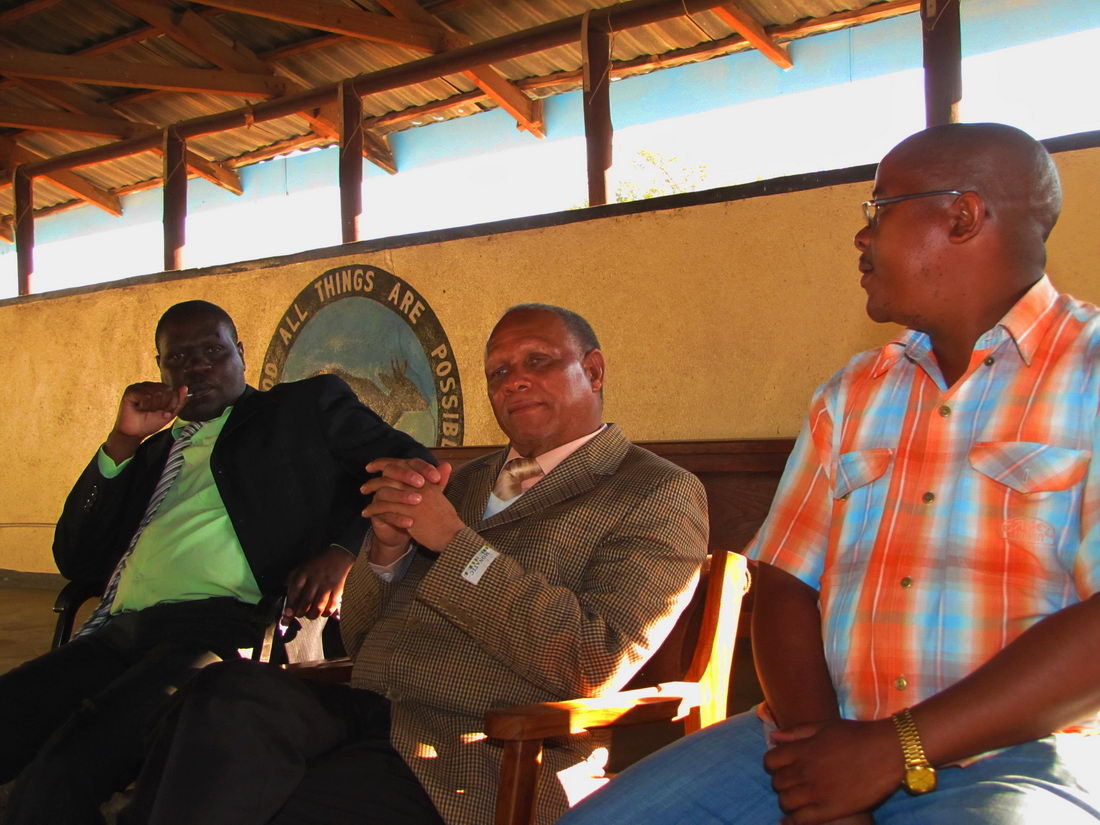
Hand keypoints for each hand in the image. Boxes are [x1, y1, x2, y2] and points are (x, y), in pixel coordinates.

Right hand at [105, 382, 187, 461]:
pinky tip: (139, 408)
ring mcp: (140, 386)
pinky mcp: (131, 390)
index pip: (173, 391)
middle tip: (153, 411)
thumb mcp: (169, 413)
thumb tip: (184, 387)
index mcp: (160, 389)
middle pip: (166, 391)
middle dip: (162, 406)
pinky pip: (145, 395)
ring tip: (146, 410)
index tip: (163, 412)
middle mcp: (150, 385)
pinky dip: (145, 405)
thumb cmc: (150, 422)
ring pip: (156, 393)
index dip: (170, 404)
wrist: (134, 432)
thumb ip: (179, 401)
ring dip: (153, 406)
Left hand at [284, 544, 353, 619]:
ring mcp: (327, 586)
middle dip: (300, 612)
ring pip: (318, 607)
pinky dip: (326, 612)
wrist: (338, 556)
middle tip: (299, 614)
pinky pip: (332, 606)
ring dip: (312, 615)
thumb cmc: (317, 563)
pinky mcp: (337, 590)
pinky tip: (323, 612)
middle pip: (306, 602)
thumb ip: (291, 578)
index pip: (295, 591)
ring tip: (310, 615)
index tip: (287, 613)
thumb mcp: (301, 567)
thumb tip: (284, 590)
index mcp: (304, 573)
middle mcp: (315, 580)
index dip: (290, 604)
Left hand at [361, 461, 463, 551]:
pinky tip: (366, 513)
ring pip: (385, 491)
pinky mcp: (408, 513)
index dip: (385, 463)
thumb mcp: (443, 494)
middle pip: (391, 476)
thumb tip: (445, 465)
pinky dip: (373, 509)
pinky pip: (385, 508)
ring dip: (371, 495)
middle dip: (374, 480)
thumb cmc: (446, 517)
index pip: (402, 465)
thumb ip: (440, 479)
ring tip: (363, 502)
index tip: (373, 466)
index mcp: (426, 479)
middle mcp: (419, 486)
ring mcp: (413, 498)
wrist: (451, 535)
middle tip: (364, 487)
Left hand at [764, 718, 899, 824]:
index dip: (774, 765)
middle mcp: (805, 771)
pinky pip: (802, 820)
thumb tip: (773, 738)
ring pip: (786, 802)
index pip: (770, 762)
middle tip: (794, 783)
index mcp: (802, 750)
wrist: (888, 750)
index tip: (782, 767)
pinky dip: (793, 821)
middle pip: (778, 783)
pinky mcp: (831, 809)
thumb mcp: (824, 726)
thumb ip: (796, 732)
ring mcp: (817, 792)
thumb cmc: (858, 735)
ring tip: (798, 799)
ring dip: (788, 800)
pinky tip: (792, 820)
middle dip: (782, 783)